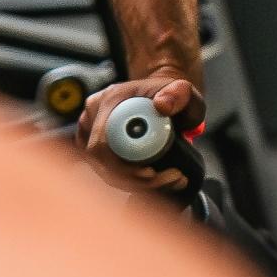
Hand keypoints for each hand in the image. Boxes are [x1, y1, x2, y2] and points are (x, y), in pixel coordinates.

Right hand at [78, 75, 205, 194]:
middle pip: (100, 162)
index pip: (101, 144)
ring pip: (105, 172)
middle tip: (169, 179)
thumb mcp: (182, 91)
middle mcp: (95, 116)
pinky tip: (161, 183)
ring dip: (137, 185)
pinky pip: (110, 173)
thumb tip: (162, 105)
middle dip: (135, 180)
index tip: (152, 172)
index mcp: (109, 101)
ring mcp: (93, 134)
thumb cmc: (173, 94)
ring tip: (171, 180)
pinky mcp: (100, 149)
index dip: (122, 165)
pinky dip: (134, 184)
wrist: (169, 98)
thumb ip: (177, 93)